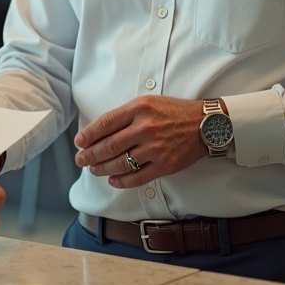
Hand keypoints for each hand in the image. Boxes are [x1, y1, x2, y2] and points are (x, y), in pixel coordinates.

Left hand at [73, 96, 208, 188]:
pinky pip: (137, 177)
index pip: (105, 123)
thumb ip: (126, 115)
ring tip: (93, 169)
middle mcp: (145, 128)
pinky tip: (112, 180)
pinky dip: (121, 181)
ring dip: (102, 169)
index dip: (88, 135)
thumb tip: (100, 131)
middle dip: (90, 155)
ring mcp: (155, 148)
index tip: (79, 142)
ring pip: (120, 163)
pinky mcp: (164, 165)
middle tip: (80, 159)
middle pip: (109, 146)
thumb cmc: (174, 112)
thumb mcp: (148, 103)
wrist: (205, 124)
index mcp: (139, 109)